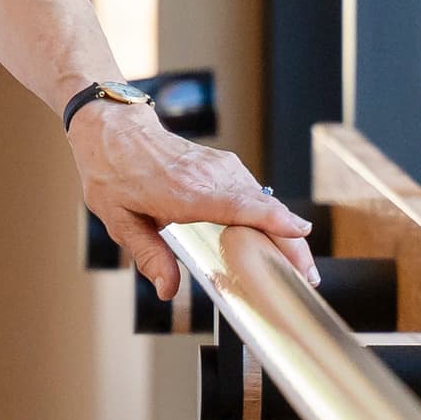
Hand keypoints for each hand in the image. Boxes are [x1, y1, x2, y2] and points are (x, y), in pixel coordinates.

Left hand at [68, 105, 317, 302]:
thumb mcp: (119, 220)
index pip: (237, 206)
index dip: (271, 220)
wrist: (116, 130)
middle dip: (290, 243)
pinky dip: (271, 216)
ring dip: (285, 232)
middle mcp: (210, 177)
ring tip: (299, 266)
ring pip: (264, 201)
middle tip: (307, 277)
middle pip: (262, 209)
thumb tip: (167, 289)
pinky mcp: (226, 167)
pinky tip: (279, 240)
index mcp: (184, 192)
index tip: (300, 233)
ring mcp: (221, 168)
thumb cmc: (113, 173)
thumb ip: (148, 255)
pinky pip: (255, 193)